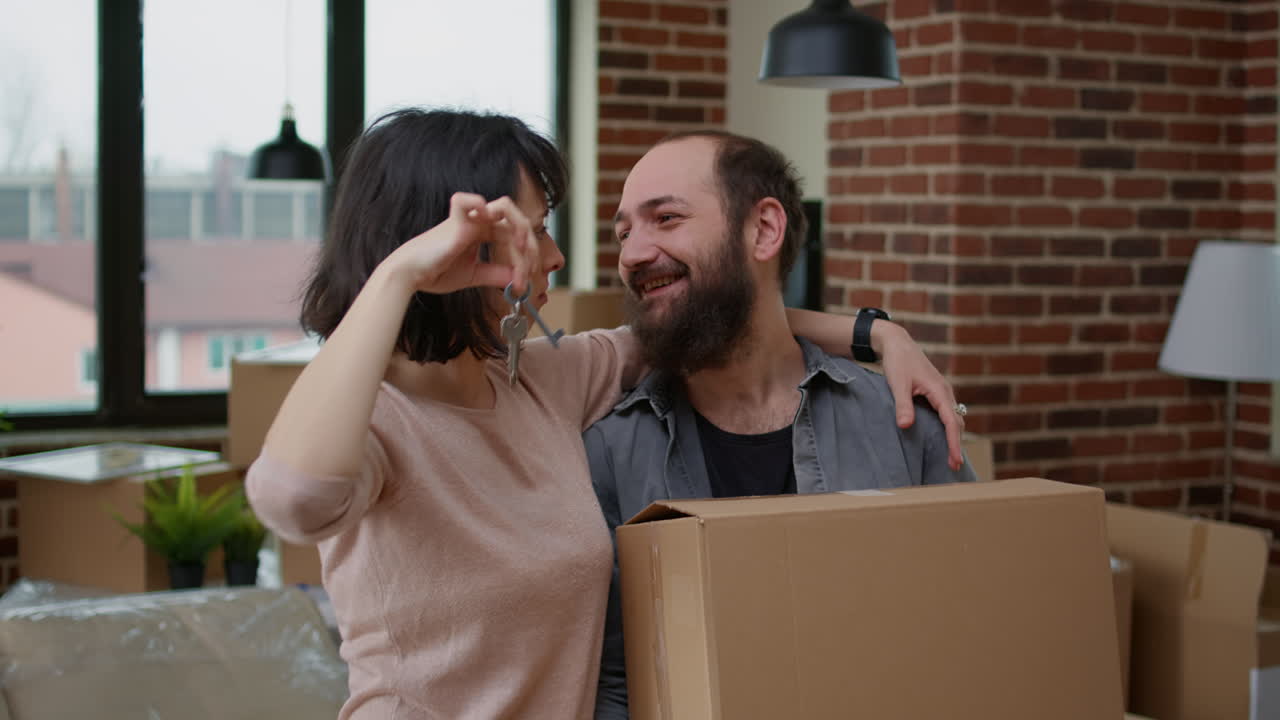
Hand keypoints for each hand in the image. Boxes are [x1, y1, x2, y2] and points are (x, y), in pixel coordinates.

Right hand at [385, 192, 539, 295]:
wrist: (411, 275)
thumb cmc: (436, 272)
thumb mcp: (474, 275)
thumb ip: (496, 274)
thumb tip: (518, 279)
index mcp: (482, 232)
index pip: (514, 236)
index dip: (525, 259)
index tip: (524, 284)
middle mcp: (478, 222)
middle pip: (516, 224)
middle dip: (530, 249)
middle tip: (529, 272)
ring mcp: (468, 218)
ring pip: (504, 207)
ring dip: (520, 226)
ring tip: (521, 250)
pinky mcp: (455, 221)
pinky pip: (467, 200)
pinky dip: (482, 205)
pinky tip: (493, 226)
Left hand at [874, 322, 964, 470]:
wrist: (897, 344)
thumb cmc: (898, 362)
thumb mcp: (898, 384)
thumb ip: (903, 405)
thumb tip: (905, 426)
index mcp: (939, 391)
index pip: (951, 422)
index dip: (953, 442)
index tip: (955, 460)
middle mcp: (945, 392)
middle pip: (956, 422)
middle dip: (956, 444)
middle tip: (954, 466)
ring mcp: (941, 392)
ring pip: (953, 418)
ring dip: (953, 436)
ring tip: (951, 457)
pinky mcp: (936, 393)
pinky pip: (946, 413)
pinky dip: (948, 427)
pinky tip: (942, 438)